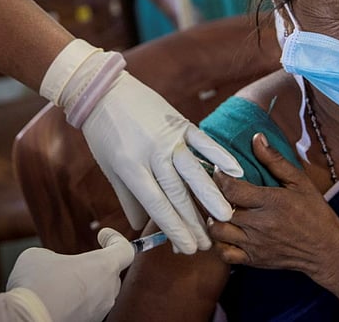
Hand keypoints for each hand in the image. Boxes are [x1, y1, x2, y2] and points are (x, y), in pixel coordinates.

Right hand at [5, 228, 134, 321]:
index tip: (103, 235)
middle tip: (75, 263)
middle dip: (94, 267)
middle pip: (111, 274)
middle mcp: (107, 290)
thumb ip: (54, 256)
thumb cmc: (36, 287)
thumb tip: (51, 264)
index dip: (116, 240)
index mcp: (103, 266)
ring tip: (59, 285)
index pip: (126, 250)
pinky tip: (56, 301)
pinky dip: (75, 304)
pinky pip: (86, 310)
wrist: (26, 319)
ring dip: (84, 287)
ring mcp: (98, 311)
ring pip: (98, 294)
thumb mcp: (39, 255)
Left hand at [40, 41, 244, 254]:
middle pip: (178, 193)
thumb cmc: (105, 133)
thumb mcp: (110, 168)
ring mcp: (168, 137)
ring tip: (226, 216)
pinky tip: (235, 172)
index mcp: (131, 167)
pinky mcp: (180, 122)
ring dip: (212, 195)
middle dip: (194, 221)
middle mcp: (152, 154)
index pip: (157, 205)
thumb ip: (129, 198)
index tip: (187, 247)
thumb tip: (140, 226)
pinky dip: (221, 156)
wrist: (103, 91)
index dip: (174, 228)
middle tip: (209, 243)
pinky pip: (204, 141)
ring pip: (194, 171)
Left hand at [208, 133, 338, 281]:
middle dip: (210, 197)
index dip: (219, 177)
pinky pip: (225, 254)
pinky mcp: (253, 260)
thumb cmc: (315, 213)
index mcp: (271, 202)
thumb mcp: (301, 182)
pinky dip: (219, 243)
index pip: (231, 189)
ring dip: (213, 220)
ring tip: (217, 210)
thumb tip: (257, 138)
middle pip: (219, 210)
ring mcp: (255, 245)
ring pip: (217, 232)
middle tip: (210, 189)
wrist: (326, 250)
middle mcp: (259, 225)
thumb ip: (276, 161)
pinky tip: (225, 232)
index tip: (218, 171)